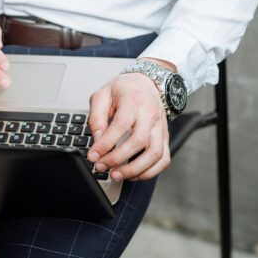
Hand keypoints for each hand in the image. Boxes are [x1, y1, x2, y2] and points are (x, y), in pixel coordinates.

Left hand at [87, 59, 174, 181]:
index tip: (93, 156)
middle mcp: (150, 115)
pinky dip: (150, 172)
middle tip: (101, 166)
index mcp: (133, 101)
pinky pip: (163, 159)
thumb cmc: (125, 90)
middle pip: (139, 142)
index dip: (106, 144)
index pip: (121, 126)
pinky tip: (134, 174)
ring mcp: (160, 127)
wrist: (147, 83)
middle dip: (117, 159)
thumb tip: (97, 140)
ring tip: (116, 175)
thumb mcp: (103, 95)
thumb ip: (97, 117)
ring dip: (135, 169)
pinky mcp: (165, 137)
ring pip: (155, 154)